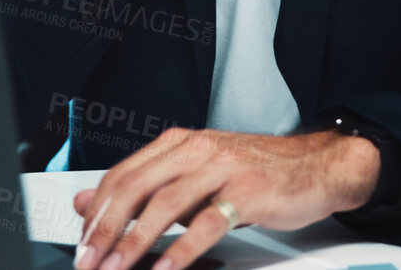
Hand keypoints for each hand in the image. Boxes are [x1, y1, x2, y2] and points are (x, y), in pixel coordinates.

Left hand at [70, 127, 377, 269]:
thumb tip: (85, 203)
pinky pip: (207, 223)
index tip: (81, 244)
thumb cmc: (256, 173)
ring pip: (166, 205)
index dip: (95, 212)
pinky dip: (182, 249)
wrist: (318, 166)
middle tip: (89, 261)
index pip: (122, 175)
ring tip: (116, 269)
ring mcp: (223, 168)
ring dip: (135, 243)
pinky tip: (166, 268)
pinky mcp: (248, 191)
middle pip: (136, 187)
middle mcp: (197, 150)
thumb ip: (144, 188)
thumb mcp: (194, 175)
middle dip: (106, 230)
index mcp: (179, 143)